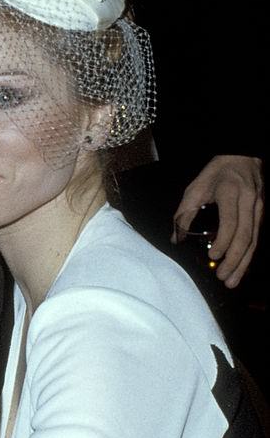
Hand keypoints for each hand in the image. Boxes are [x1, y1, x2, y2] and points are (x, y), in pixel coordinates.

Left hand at [172, 155, 263, 287]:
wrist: (243, 156)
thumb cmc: (215, 173)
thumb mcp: (195, 188)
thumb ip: (185, 213)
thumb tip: (176, 240)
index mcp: (230, 192)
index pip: (230, 222)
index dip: (224, 242)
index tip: (214, 256)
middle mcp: (249, 201)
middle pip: (245, 236)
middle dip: (235, 260)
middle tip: (223, 277)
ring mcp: (259, 207)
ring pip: (254, 240)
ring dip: (244, 263)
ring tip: (232, 281)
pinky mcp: (262, 213)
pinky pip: (256, 238)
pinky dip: (248, 255)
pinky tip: (241, 269)